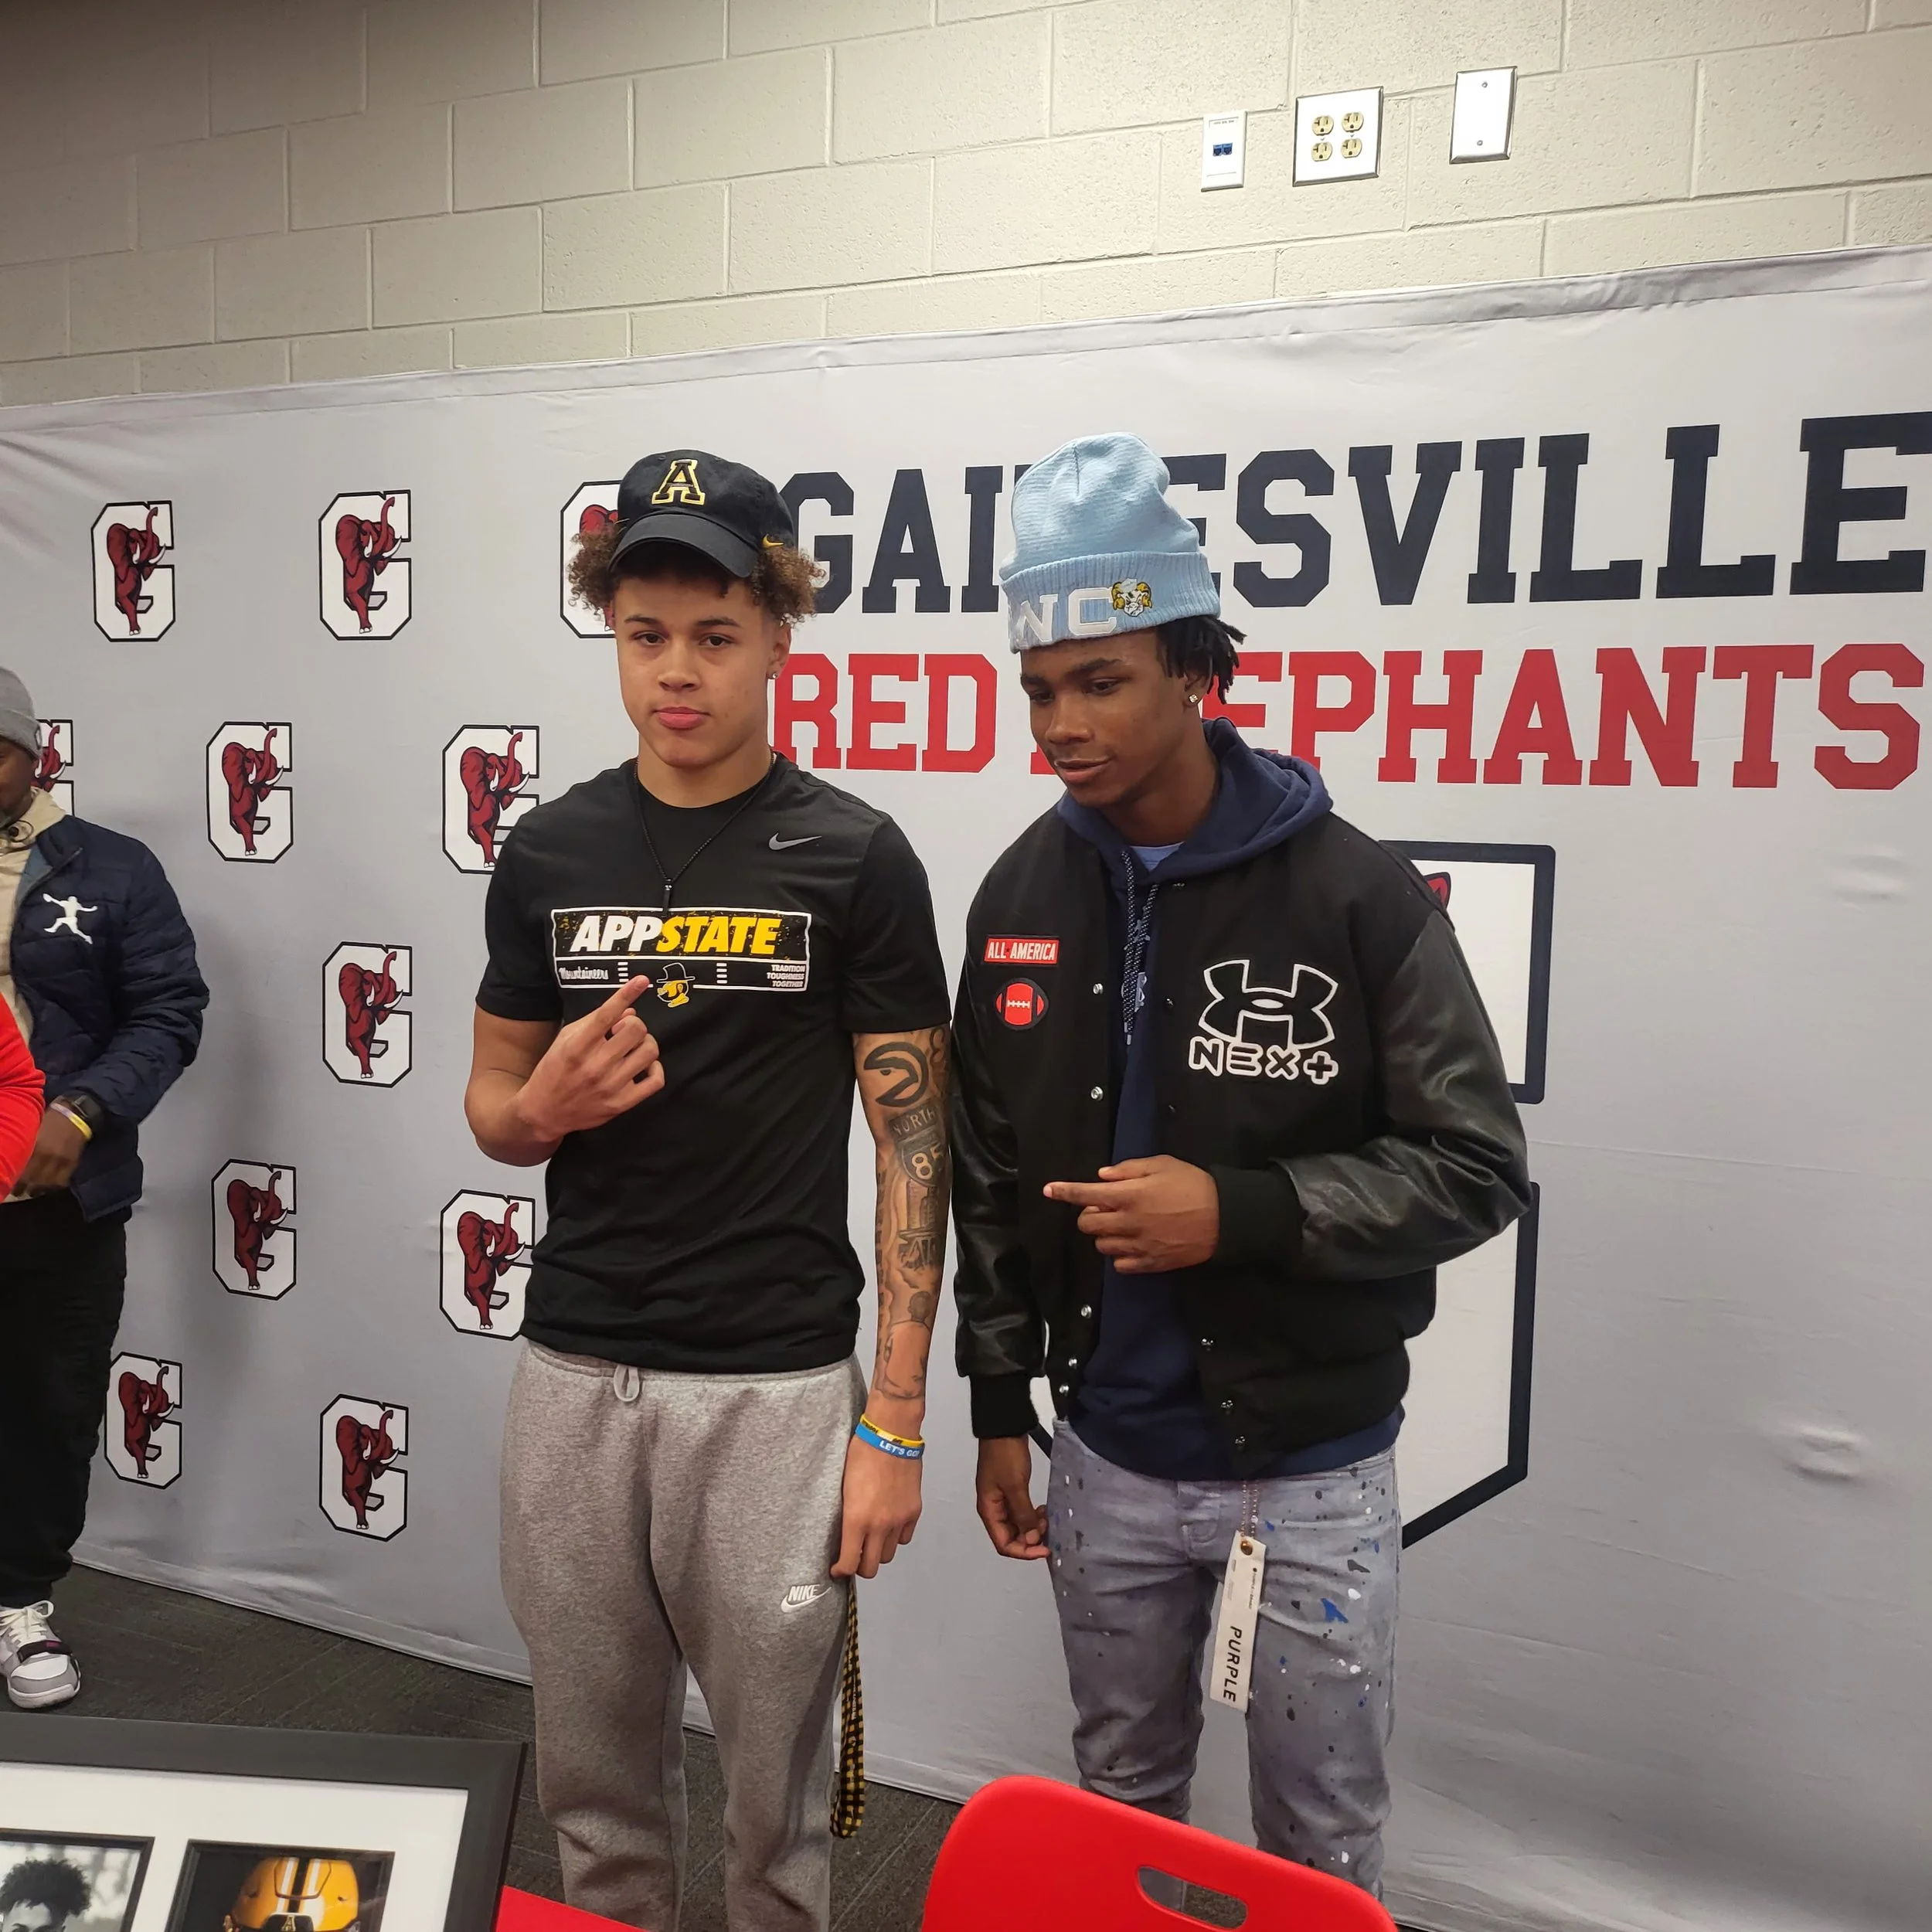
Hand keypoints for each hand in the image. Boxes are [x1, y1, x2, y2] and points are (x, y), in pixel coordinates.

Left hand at [17, 1109, 86, 1195]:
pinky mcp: (72, 1162)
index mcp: (34, 1144)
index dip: (14, 1178)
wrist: (75, 1114)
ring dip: (37, 1188)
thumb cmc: (49, 1120)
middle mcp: (46, 1154)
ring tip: (31, 1192)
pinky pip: (61, 1180)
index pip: (21, 1168)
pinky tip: (48, 1186)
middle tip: (16, 1191)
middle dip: (23, 1186)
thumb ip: (24, 1145)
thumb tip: (13, 1161)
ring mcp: (60, 1159)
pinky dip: (53, 1185)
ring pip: (46, 1182)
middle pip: (31, 1178)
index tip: (8, 1182)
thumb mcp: (33, 1129)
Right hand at [513, 977, 663, 1141]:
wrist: (544, 1112)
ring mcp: (610, 1087)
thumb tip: (629, 1010)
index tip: (642, 980)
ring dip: (645, 1044)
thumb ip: (594, 1021)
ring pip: (649, 1052)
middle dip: (635, 1025)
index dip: (626, 994)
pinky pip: (656, 1081)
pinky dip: (655, 1069)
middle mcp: (595, 1066)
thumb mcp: (565, 1039)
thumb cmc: (554, 1070)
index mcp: (577, 1047)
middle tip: (624, 1032)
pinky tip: (644, 1066)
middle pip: (636, 1031)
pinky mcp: (621, 1104)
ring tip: (633, 1048)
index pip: (607, 1015)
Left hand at [832, 1434, 921, 1578]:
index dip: (841, 1571)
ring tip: (872, 1539)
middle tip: (854, 1557)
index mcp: (856, 1519)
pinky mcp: (913, 1511)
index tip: (838, 1569)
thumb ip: (847, 1515)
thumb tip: (845, 1535)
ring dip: (879, 1551)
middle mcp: (879, 1525)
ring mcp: (899, 1520)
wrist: (891, 1435)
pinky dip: (896, 1537)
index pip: (849, 1562)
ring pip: (889, 1554)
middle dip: (860, 1566)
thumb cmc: (862, 1454)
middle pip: (871, 1567)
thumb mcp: (843, 1487)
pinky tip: (888, 1525)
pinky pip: (904, 1538)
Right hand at [975, 1436, 1047, 1559]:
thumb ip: (1023, 1515)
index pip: (1004, 1544)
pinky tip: (1043, 1509)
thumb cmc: (1005, 1456)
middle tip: (1049, 1530)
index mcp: (989, 1510)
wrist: (1004, 1428)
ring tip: (1048, 1518)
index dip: (1024, 1551)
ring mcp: (1002, 1500)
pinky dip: (1032, 1515)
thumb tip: (1033, 1540)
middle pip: (1011, 1537)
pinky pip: (1021, 1512)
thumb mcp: (1015, 1486)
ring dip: (1033, 1527)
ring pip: (1018, 1525)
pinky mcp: (1011, 1491)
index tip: (1045, 1549)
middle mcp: (993, 1509)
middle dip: (1030, 1539)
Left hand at [1043, 1155, 1218, 1273]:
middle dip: (1089, 1215)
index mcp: (1129, 1196)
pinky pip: (1121, 1265)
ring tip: (1123, 1225)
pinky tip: (1133, 1243)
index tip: (1048, 1190)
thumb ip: (1129, 1170)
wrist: (1225, 1218)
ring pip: (1102, 1246)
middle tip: (1106, 1208)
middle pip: (1087, 1225)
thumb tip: (1102, 1177)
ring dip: (1105, 1235)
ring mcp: (1138, 1246)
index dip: (1064, 1191)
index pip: (1085, 1195)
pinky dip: (1120, 1254)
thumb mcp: (1162, 1165)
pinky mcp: (1150, 1264)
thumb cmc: (1194, 1185)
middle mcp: (1128, 1223)